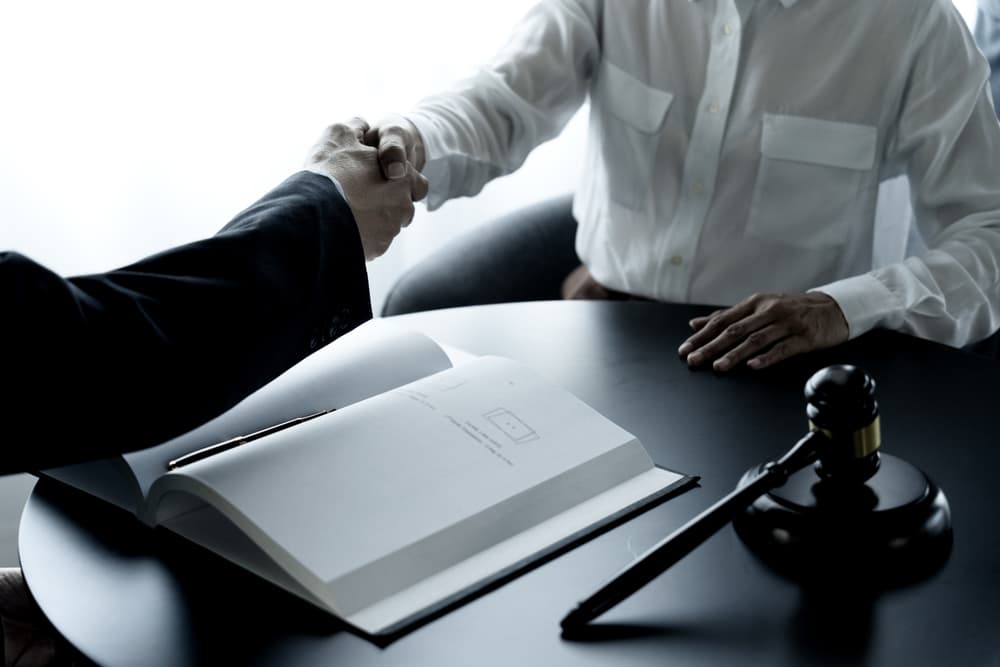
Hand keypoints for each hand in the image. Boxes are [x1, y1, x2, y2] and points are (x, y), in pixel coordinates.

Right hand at [304, 119, 428, 259]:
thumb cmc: (330, 172)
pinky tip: (341, 227)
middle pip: (399, 205)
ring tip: (346, 211)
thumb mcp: (340, 134)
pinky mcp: (374, 251)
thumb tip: (360, 125)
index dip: (398, 177)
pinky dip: (361, 236)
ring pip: (385, 225)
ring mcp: (389, 233)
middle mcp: (403, 208)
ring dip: (371, 219)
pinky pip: (371, 242)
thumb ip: (356, 127)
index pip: (416, 182)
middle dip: (384, 200)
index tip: (377, 176)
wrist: (312, 215)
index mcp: (403, 179)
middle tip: (358, 193)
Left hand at [677, 292, 848, 371]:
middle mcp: (768, 311)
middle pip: (735, 331)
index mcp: (755, 303)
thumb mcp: (758, 307)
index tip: (685, 348)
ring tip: (718, 367)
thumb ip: (727, 317)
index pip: (722, 321)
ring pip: (756, 340)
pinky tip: (753, 366)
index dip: (702, 336)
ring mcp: (787, 323)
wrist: (833, 307)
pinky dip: (767, 357)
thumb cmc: (791, 309)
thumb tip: (695, 324)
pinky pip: (783, 348)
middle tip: (694, 360)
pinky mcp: (804, 337)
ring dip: (735, 354)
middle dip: (711, 347)